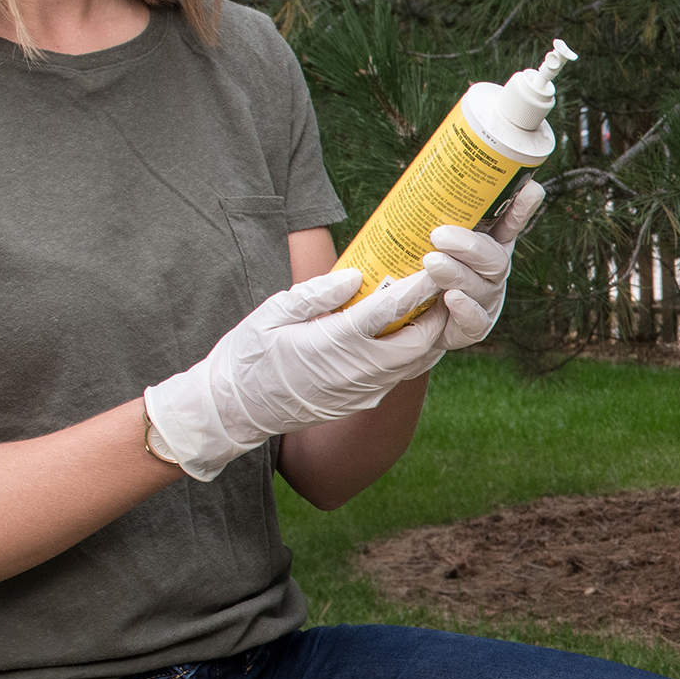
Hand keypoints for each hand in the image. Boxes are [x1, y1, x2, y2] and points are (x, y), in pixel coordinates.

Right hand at [141, 263, 458, 480]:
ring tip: (437, 305)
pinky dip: (415, 353)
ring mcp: (362, 392)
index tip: (436, 266)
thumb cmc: (246, 357)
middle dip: (438, 314)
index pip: (389, 311)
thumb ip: (317, 293)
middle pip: (418, 343)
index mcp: (333, 344)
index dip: (418, 288)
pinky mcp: (361, 403)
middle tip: (446, 284)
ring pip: (415, 364)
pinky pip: (400, 377)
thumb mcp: (272, 314)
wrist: (234, 412)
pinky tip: (412, 331)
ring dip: (431, 335)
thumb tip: (357, 275)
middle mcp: (356, 373)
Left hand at [390, 177, 544, 360]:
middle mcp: (493, 270)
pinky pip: (475, 320)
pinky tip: (450, 298)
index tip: (531, 188)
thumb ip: (425, 217)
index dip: (521, 208)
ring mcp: (487, 299)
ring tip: (431, 262)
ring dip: (456, 273)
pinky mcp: (475, 326)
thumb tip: (417, 178)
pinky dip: (464, 308)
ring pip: (481, 286)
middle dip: (470, 245)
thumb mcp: (419, 239)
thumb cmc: (415, 267)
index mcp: (487, 243)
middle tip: (439, 235)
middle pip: (495, 257)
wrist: (405, 318)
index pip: (509, 223)